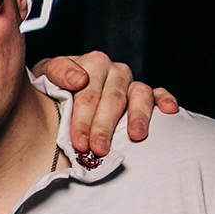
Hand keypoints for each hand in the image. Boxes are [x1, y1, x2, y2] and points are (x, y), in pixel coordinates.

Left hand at [31, 53, 179, 159]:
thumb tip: (79, 79)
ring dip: (137, 116)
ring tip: (135, 136)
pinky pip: (158, 94)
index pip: (88, 92)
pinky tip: (169, 110)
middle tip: (98, 150)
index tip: (78, 142)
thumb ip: (57, 73)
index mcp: (91, 63)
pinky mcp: (146, 94)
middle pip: (112, 98)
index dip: (82, 119)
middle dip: (104, 126)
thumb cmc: (51, 89)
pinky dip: (165, 100)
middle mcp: (114, 71)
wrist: (56, 93)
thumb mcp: (45, 78)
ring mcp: (130, 83)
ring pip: (139, 95)